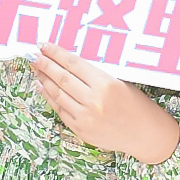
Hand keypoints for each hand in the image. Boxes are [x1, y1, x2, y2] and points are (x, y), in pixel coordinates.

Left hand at [31, 44, 179, 164]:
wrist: (145, 134)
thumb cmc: (137, 105)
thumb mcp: (121, 82)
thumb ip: (96, 75)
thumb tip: (69, 63)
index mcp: (106, 84)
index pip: (74, 64)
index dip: (57, 53)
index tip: (45, 45)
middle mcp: (93, 100)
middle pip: (62, 78)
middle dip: (45, 64)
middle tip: (33, 55)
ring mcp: (85, 117)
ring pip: (58, 94)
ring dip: (44, 80)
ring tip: (36, 69)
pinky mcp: (81, 130)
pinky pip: (60, 110)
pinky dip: (49, 97)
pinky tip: (42, 87)